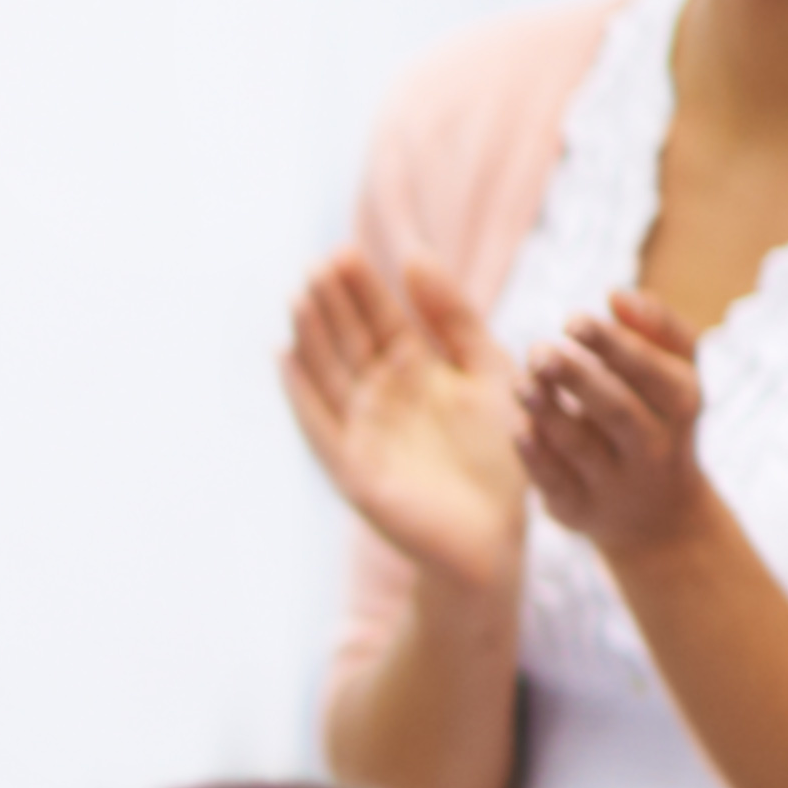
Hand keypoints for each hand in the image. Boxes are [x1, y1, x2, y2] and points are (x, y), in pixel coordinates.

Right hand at [281, 250, 530, 603]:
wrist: (496, 536)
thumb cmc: (502, 456)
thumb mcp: (489, 370)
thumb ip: (455, 318)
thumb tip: (416, 255)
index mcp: (415, 370)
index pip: (379, 318)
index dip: (361, 287)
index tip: (345, 251)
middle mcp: (381, 396)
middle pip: (348, 339)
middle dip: (332, 303)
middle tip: (320, 263)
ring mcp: (361, 429)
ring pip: (327, 372)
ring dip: (311, 336)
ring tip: (301, 296)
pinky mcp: (350, 466)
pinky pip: (318, 423)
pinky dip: (299, 392)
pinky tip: (284, 356)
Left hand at [511, 290, 723, 562]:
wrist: (659, 515)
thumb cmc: (660, 418)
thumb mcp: (676, 372)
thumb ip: (655, 328)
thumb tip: (615, 293)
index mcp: (682, 405)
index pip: (655, 374)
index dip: (616, 347)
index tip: (573, 319)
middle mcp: (654, 448)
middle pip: (619, 411)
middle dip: (579, 378)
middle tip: (539, 350)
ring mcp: (616, 484)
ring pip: (581, 447)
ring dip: (548, 411)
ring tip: (521, 379)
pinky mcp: (579, 510)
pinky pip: (555, 483)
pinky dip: (535, 455)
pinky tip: (517, 425)